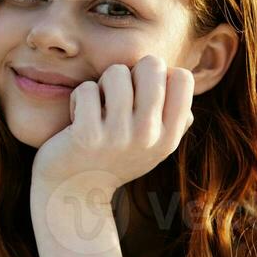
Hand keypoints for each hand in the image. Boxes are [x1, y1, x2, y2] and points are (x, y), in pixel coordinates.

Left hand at [30, 54, 195, 197]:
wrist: (74, 192)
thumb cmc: (113, 159)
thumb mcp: (153, 146)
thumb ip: (175, 117)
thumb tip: (180, 78)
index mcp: (169, 137)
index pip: (183, 78)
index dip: (158, 75)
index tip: (140, 94)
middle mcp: (149, 136)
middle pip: (152, 65)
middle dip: (130, 72)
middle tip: (116, 97)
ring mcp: (119, 136)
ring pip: (116, 72)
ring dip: (101, 84)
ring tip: (97, 107)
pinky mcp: (87, 135)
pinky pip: (86, 89)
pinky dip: (78, 98)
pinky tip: (77, 119)